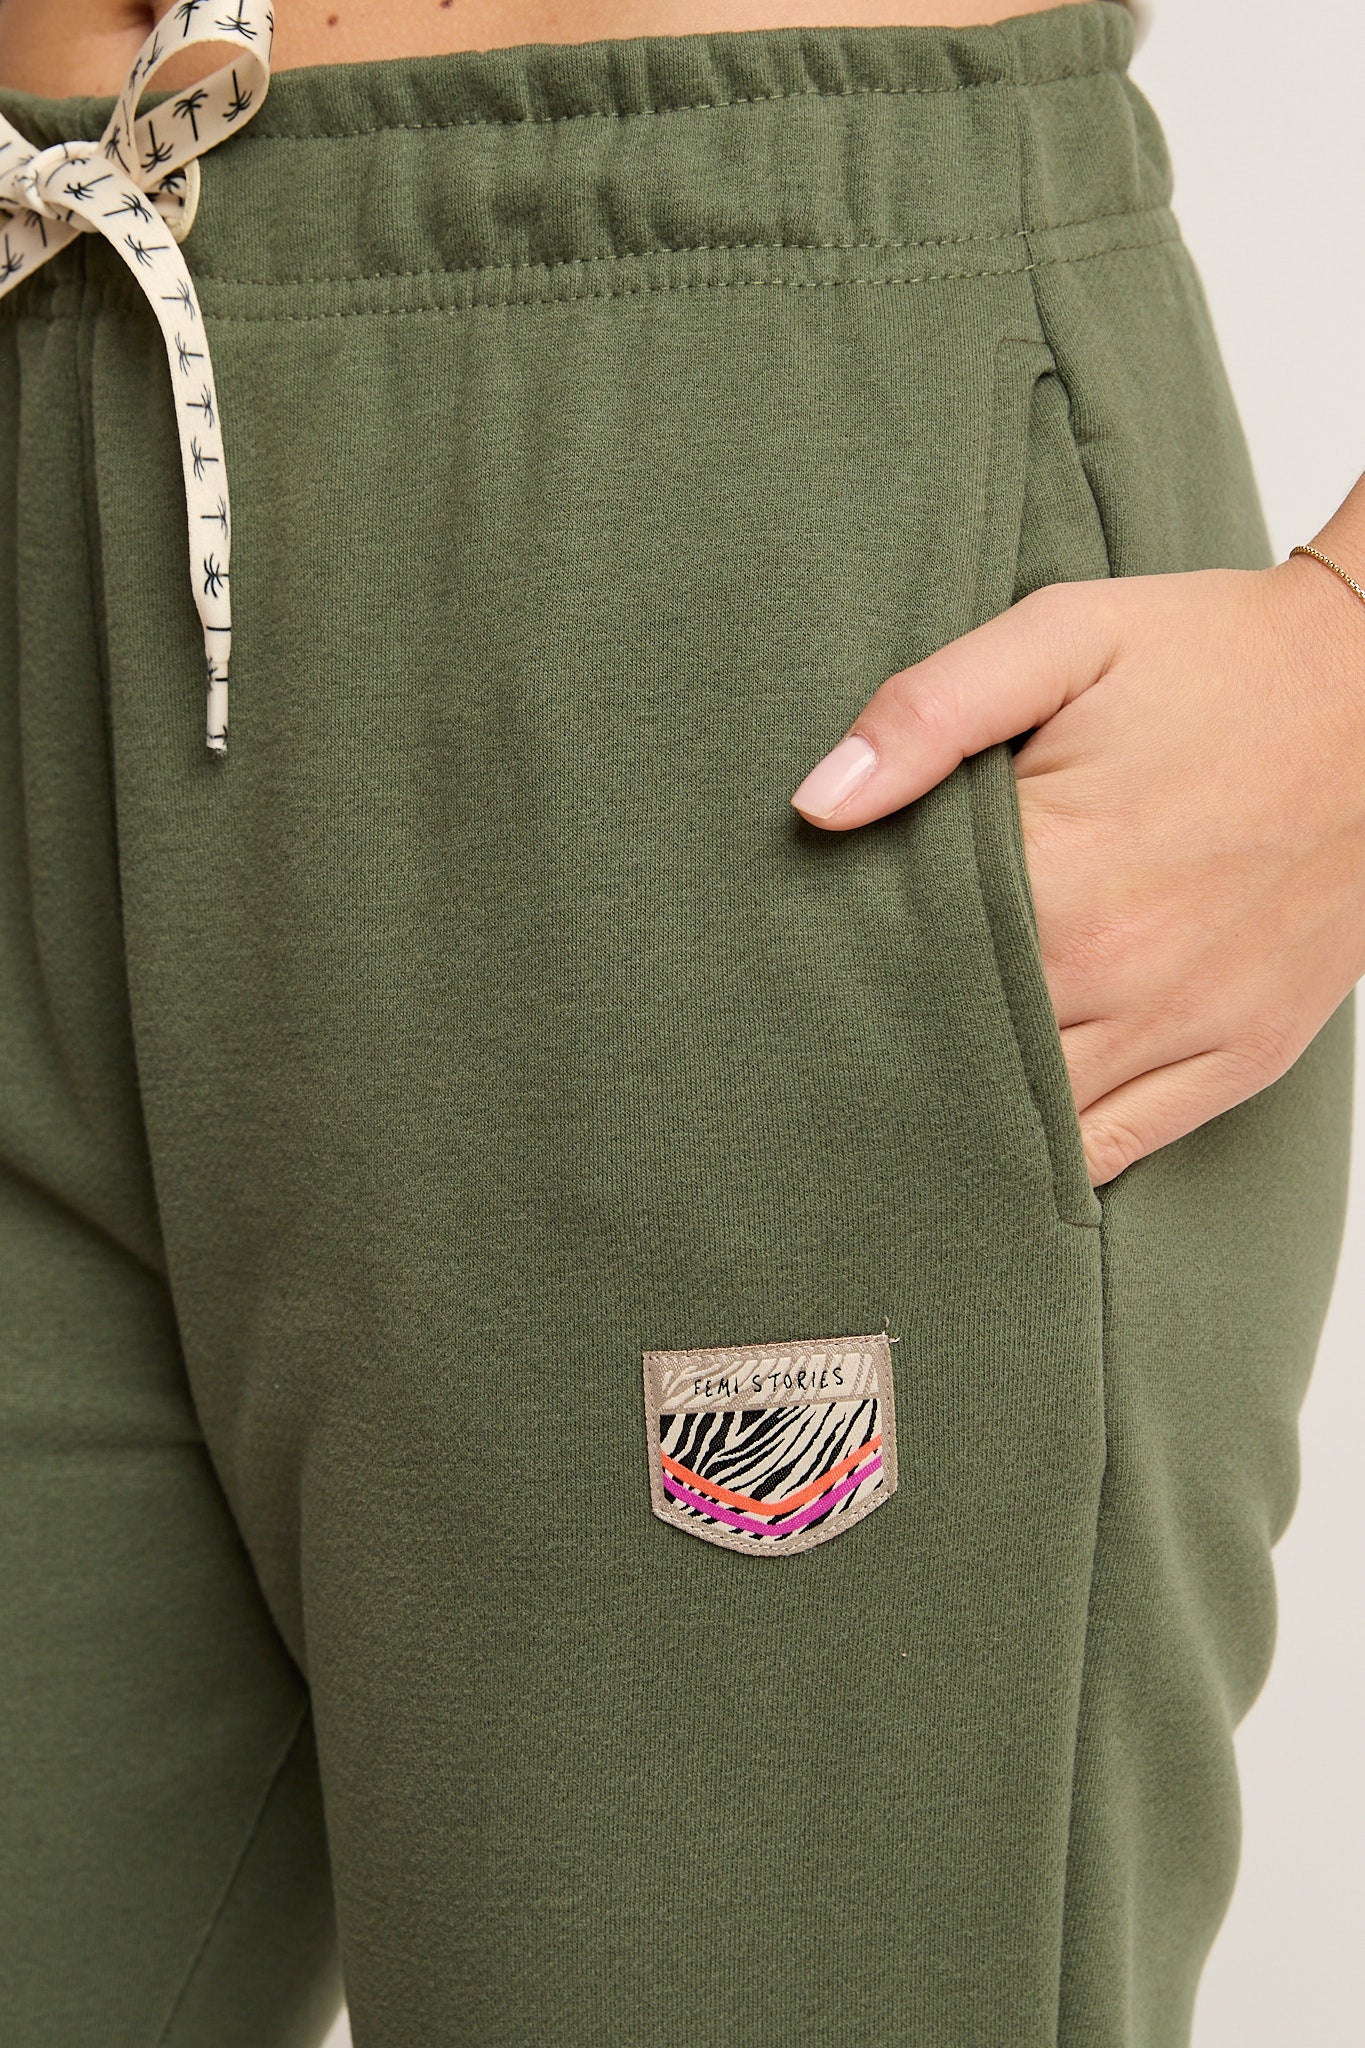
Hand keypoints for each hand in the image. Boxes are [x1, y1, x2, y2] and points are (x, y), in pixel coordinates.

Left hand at [791, 555, 1364, 1185]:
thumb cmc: (1218, 659)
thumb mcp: (1063, 639)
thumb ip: (929, 713)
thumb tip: (818, 805)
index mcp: (1060, 875)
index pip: (901, 971)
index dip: (838, 986)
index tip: (791, 990)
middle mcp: (1119, 974)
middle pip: (954, 1061)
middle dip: (885, 1065)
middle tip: (811, 1075)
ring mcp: (1186, 1029)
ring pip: (1028, 1129)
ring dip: (957, 1125)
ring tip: (884, 1119)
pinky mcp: (1240, 1058)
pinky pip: (1117, 1151)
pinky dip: (1050, 1162)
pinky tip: (992, 1149)